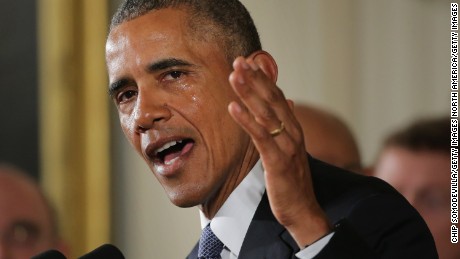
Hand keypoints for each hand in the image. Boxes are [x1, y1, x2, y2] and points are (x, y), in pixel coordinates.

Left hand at [227, 54, 331, 246]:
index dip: (263, 79)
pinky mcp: (278, 162)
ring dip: (249, 93)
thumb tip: (288, 102)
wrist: (303, 211)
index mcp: (294, 129)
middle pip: (272, 100)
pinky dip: (247, 121)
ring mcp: (287, 147)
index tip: (249, 62)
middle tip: (238, 61)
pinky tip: (233, 108)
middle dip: (255, 79)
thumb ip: (287, 125)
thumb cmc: (293, 182)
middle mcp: (293, 133)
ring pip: (266, 114)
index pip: (278, 98)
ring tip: (234, 76)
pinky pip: (261, 137)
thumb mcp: (290, 150)